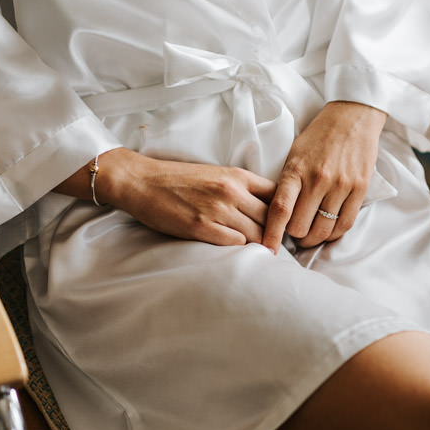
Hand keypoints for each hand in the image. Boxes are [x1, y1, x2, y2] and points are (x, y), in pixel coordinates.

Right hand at [58, 148, 276, 245]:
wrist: (143, 181)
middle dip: (277, 233)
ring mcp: (218, 210)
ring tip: (264, 255)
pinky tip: (240, 253)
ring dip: (261, 245)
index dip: (285, 212)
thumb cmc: (179, 180)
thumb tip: (266, 208)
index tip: (286, 225)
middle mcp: (232, 192)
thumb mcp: (216, 175)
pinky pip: (235, 243)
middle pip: (272, 217)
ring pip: (256, 233)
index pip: (278, 195)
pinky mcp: (202, 227)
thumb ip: (242, 188)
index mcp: (238, 176)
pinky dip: (241, 249)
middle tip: (280, 246)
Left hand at [262, 101, 386, 252]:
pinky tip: (328, 230)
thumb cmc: (319, 136)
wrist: (352, 117)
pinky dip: (334, 233)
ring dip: (314, 238)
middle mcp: (318, 179)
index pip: (280, 210)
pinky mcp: (360, 188)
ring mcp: (341, 185)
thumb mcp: (294, 155)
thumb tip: (278, 216)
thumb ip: (287, 184)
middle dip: (295, 236)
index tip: (267, 249)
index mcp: (296, 169)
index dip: (272, 234)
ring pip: (323, 230)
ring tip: (310, 234)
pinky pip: (345, 223)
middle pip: (301, 226)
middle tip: (294, 233)